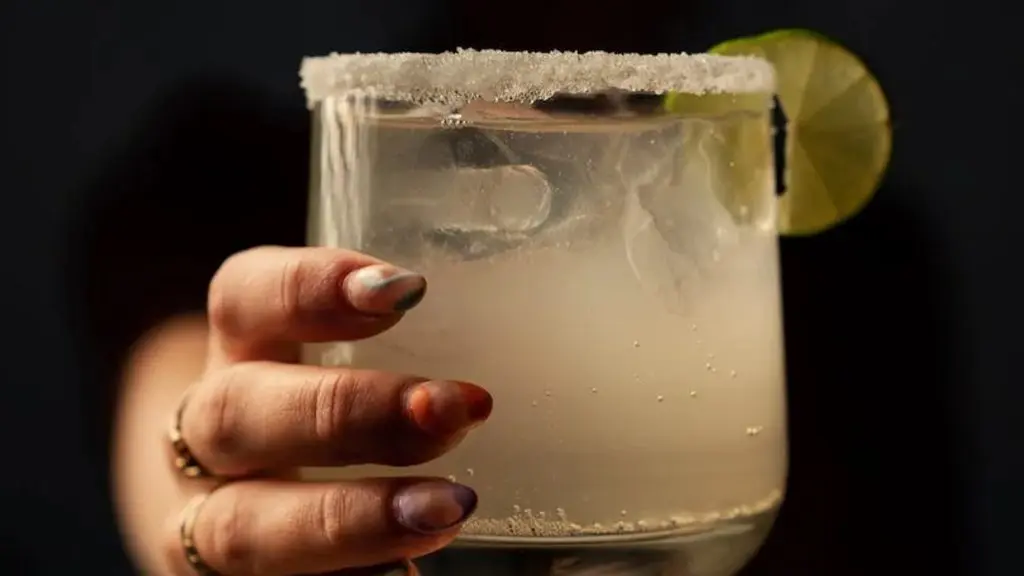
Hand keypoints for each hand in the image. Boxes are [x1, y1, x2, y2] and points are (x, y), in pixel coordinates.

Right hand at [163, 246, 491, 574]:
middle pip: (238, 412)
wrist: (242, 487)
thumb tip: (542, 329)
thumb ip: (414, 341)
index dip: (312, 286)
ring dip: (350, 520)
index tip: (407, 290)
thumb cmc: (323, 401)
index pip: (245, 296)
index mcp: (240, 347)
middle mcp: (211, 425)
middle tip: (452, 410)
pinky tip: (407, 575)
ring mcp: (208, 513)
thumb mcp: (341, 352)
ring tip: (447, 510)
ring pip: (243, 524)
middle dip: (348, 413)